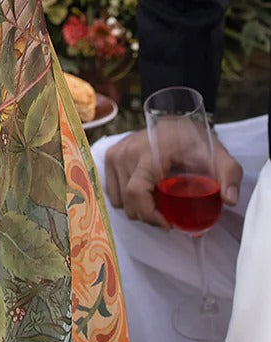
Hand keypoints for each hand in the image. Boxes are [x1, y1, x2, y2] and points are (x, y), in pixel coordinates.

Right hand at [103, 128, 241, 228]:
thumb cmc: (196, 140)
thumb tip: (229, 201)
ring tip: (158, 201)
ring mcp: (116, 153)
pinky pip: (112, 191)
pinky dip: (127, 198)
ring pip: (119, 200)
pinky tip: (145, 192)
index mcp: (149, 154)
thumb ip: (229, 176)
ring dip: (138, 208)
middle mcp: (127, 153)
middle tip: (169, 214)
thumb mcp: (219, 157)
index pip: (136, 193)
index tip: (169, 224)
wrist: (176, 117)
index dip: (150, 215)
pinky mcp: (110, 155)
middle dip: (149, 216)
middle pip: (128, 202)